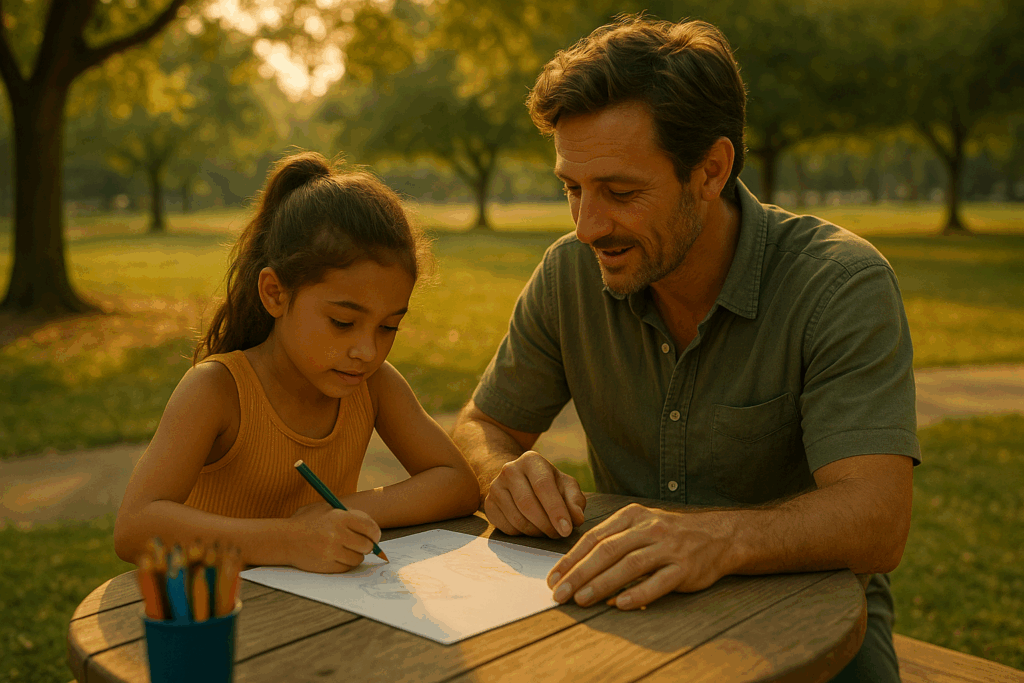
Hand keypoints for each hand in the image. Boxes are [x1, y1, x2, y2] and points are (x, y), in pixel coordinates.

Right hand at [287, 501, 381, 572]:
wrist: (285, 539)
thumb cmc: (309, 522)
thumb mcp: (328, 509)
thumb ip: (351, 516)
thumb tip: (374, 531)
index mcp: (340, 516)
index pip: (371, 528)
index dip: (375, 534)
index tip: (374, 537)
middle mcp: (337, 534)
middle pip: (367, 545)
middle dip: (366, 546)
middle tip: (360, 544)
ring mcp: (331, 551)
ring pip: (358, 558)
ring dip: (355, 555)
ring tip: (344, 548)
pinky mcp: (326, 565)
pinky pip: (347, 567)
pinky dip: (345, 563)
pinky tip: (336, 556)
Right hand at [484, 451, 586, 537]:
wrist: (521, 481)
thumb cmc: (550, 485)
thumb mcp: (566, 486)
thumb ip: (575, 501)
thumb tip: (576, 519)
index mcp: (531, 460)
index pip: (543, 486)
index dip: (556, 510)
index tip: (567, 529)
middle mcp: (510, 470)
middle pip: (527, 504)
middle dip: (546, 525)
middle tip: (559, 535)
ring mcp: (495, 487)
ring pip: (517, 519)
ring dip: (536, 532)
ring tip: (547, 531)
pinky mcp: (488, 504)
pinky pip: (506, 527)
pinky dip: (523, 534)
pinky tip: (531, 528)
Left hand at [546, 504, 734, 609]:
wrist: (717, 536)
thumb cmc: (669, 534)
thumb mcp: (640, 525)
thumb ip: (612, 541)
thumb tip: (577, 568)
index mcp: (631, 517)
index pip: (594, 538)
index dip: (571, 559)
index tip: (553, 578)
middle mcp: (648, 529)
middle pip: (606, 551)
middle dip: (579, 574)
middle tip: (560, 593)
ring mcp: (667, 548)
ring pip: (628, 565)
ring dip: (602, 584)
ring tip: (582, 599)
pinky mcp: (684, 568)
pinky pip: (657, 582)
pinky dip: (637, 593)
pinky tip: (620, 604)